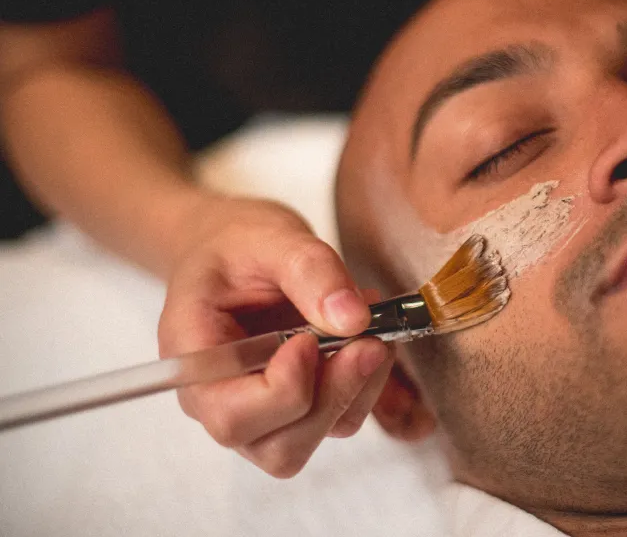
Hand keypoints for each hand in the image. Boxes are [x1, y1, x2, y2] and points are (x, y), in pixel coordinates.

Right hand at [157, 195, 393, 476]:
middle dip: (333, 397)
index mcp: (194, 362)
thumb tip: (353, 319)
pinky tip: (369, 336)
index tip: (312, 338)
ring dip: (357, 390)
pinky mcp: (301, 407)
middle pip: (279, 447)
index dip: (285, 389)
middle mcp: (222, 401)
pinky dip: (367, 383)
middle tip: (368, 341)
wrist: (239, 249)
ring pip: (316, 439)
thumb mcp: (270, 238)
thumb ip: (310, 271)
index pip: (232, 416)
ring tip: (372, 330)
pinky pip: (341, 418)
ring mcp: (262, 413)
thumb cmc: (238, 245)